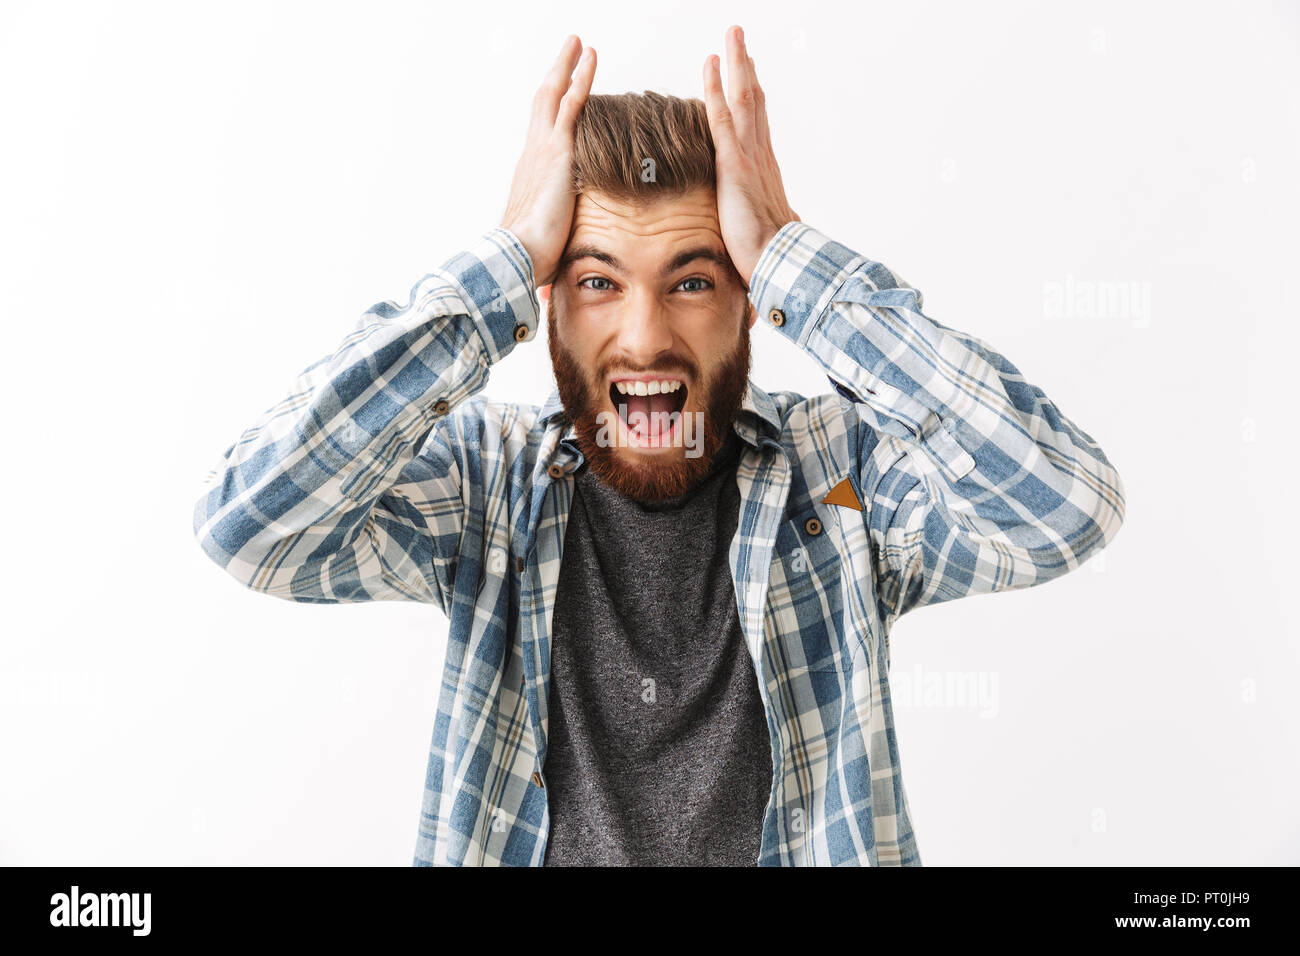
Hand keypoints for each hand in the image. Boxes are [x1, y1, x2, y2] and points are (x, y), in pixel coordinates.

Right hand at [500, 35, 596, 287]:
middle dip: (558, 76)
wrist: (517, 257)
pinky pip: (570, 104)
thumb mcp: (544, 244)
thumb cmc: (526, 260)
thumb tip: (551, 276)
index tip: (562, 95)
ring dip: (568, 67)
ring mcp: (542, 150)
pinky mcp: (556, 151)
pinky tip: (590, 58)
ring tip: (581, 44)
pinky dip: (580, 78)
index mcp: (531, 176)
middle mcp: (532, 155)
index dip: (553, 112)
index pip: (543, 135)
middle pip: (544, 103)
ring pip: (555, 95)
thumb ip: (552, 246)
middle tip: (571, 51)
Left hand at [702, 25, 799, 287]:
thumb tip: (770, 232)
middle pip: (753, 102)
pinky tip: (711, 64)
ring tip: (732, 35)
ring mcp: (749, 156)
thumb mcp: (762, 234)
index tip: (748, 76)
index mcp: (764, 172)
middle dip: (746, 69)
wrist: (777, 265)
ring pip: (742, 99)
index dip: (751, 98)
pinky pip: (723, 117)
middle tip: (740, 41)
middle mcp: (760, 156)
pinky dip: (716, 88)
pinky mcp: (735, 164)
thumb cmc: (770, 257)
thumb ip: (761, 223)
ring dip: (737, 64)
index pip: (756, 126)